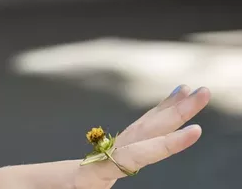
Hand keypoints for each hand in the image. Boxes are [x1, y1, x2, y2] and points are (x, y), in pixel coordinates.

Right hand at [0, 85, 209, 188]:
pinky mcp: (86, 169)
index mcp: (85, 181)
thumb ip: (65, 184)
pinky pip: (117, 144)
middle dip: (174, 116)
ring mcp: (93, 171)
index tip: (194, 129)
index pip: (132, 159)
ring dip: (162, 116)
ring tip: (189, 92)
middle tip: (204, 91)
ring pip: (133, 139)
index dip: (163, 144)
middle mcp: (96, 174)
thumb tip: (92, 183)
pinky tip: (153, 118)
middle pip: (141, 140)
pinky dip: (137, 129)